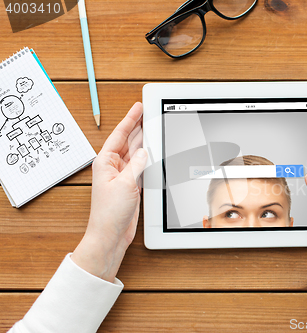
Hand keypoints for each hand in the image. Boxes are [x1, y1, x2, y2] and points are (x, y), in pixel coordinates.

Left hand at [72, 102, 147, 281]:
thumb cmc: (110, 213)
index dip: (130, 119)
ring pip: (136, 153)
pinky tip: (155, 151)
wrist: (111, 234)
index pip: (120, 134)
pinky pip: (141, 166)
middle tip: (149, 112)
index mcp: (105, 162)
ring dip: (145, 142)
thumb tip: (144, 151)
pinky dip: (149, 158)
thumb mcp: (126, 184)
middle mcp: (113, 167)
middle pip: (129, 141)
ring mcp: (123, 176)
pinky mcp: (131, 185)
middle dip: (139, 126)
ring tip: (154, 127)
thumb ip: (137, 165)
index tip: (138, 107)